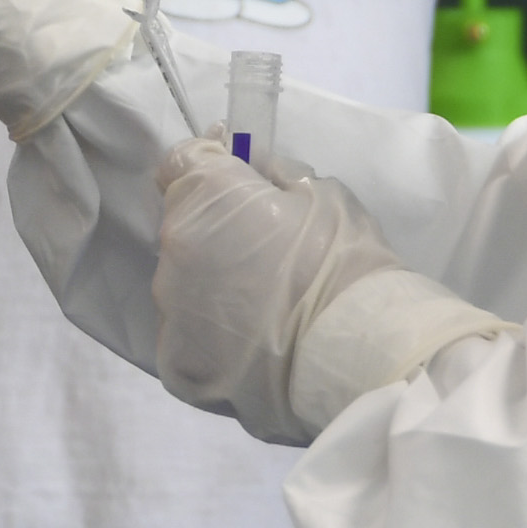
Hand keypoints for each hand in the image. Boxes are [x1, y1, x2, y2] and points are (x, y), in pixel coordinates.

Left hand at [154, 136, 509, 444]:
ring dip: (209, 289)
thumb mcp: (321, 192)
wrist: (357, 354)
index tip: (236, 188)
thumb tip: (248, 167)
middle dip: (213, 233)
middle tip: (262, 255)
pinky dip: (210, 339)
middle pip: (182, 229)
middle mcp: (172, 247)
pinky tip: (249, 346)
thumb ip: (271, 174)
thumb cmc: (344, 261)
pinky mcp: (177, 363)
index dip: (209, 172)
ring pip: (180, 286)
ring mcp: (169, 310)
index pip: (180, 164)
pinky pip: (185, 338)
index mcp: (206, 195)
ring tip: (260, 310)